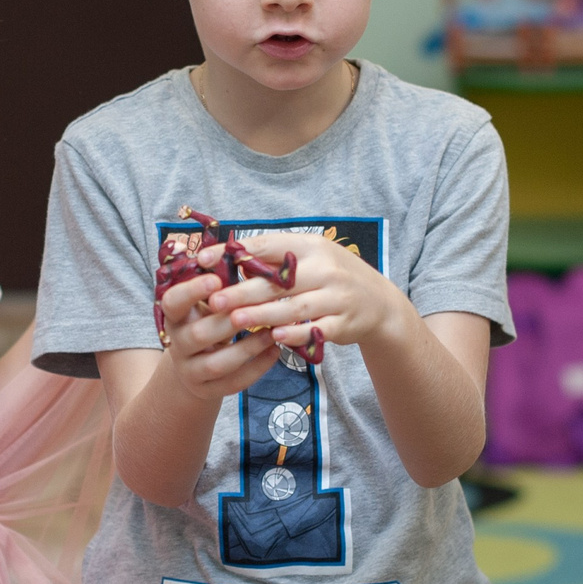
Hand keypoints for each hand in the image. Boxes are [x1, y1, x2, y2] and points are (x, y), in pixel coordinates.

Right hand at [157, 245, 284, 401]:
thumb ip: (216, 279)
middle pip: (198, 334)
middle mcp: (177, 344)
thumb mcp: (205, 300)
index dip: (191, 291)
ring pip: (217, 363)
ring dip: (247, 347)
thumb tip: (234, 247)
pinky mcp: (208, 390)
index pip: (172, 302)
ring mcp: (190, 370)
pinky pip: (233, 383)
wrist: (194, 366)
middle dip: (227, 322)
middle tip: (255, 309)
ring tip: (273, 332)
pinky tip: (275, 352)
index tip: (215, 280)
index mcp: (174, 315)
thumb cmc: (207, 320)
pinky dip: (256, 368)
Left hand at [219, 232, 407, 356]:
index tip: (204, 260)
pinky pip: (316, 329)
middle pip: (279, 281)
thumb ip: (275, 257)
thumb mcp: (311, 257)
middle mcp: (326, 268)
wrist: (379, 303)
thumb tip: (228, 256)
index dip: (235, 253)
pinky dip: (296, 333)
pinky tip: (275, 338)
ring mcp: (338, 296)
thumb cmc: (331, 277)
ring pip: (295, 306)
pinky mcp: (344, 323)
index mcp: (311, 246)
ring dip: (263, 315)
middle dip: (244, 291)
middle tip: (214, 301)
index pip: (268, 245)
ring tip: (236, 321)